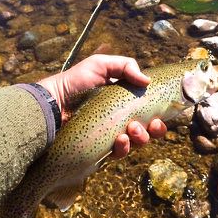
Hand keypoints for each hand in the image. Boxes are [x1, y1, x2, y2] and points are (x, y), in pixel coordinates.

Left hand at [38, 54, 166, 157]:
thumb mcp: (100, 65)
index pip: (150, 111)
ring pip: (137, 142)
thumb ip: (125, 66)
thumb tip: (148, 82)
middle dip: (155, 130)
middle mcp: (122, 119)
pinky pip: (120, 152)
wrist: (54, 102)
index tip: (162, 114)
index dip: (160, 115)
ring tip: (132, 129)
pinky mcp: (102, 147)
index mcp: (126, 101)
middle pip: (149, 130)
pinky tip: (120, 139)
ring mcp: (113, 134)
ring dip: (141, 138)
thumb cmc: (76, 82)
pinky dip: (124, 147)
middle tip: (149, 124)